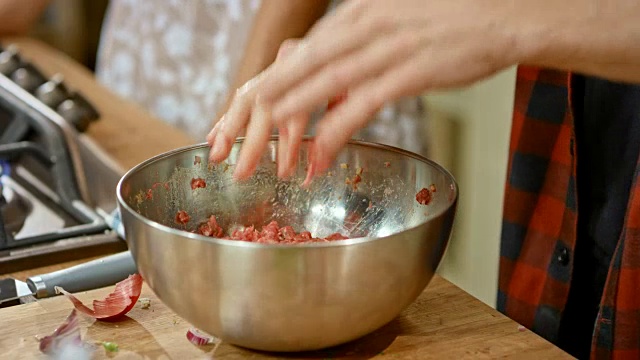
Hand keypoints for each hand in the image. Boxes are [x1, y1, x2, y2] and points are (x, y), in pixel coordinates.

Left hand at [208, 0, 521, 180]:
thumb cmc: (448, 25)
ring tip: (256, 154)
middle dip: (255, 108)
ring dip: (285, 123)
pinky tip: (315, 157)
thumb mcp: (391, 30)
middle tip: (225, 142)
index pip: (293, 55)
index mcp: (352, 17)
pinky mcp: (409, 70)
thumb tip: (333, 95)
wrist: (502, 15)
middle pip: (293, 69)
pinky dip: (333, 133)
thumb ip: (357, 59)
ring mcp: (383, 47)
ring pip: (318, 85)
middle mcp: (360, 27)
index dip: (259, 88)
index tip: (234, 115)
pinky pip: (359, 104)